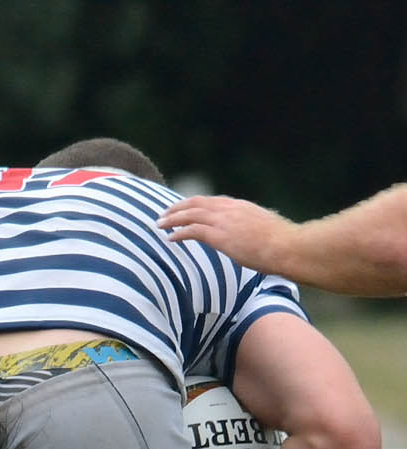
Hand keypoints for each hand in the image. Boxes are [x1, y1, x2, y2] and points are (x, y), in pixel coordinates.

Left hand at [157, 196, 297, 273]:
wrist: (288, 247)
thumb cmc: (284, 244)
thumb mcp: (267, 230)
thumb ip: (254, 228)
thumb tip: (254, 236)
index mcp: (242, 207)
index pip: (213, 201)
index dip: (196, 204)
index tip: (184, 208)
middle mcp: (231, 210)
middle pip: (198, 203)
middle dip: (178, 207)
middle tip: (164, 214)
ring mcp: (225, 221)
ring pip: (191, 214)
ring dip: (173, 219)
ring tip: (160, 224)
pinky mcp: (220, 236)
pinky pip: (193, 231)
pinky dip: (179, 233)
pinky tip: (170, 238)